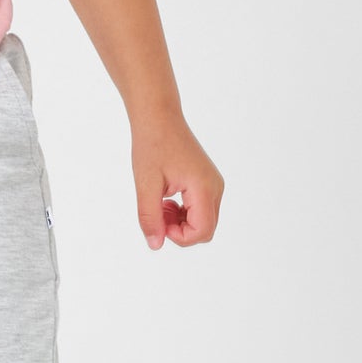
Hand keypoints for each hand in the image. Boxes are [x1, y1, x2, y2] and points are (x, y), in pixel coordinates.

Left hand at [131, 115, 222, 248]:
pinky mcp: (208, 182)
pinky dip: (183, 212)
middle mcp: (215, 187)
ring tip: (159, 203)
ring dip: (180, 222)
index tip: (159, 221)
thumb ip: (150, 217)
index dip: (180, 237)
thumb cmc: (152, 145)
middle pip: (206, 230)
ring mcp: (214, 184)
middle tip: (157, 212)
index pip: (203, 231)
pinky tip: (167, 198)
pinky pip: (201, 209)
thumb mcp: (145, 184)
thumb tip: (156, 244)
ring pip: (203, 221)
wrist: (159, 118)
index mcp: (204, 187)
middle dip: (180, 231)